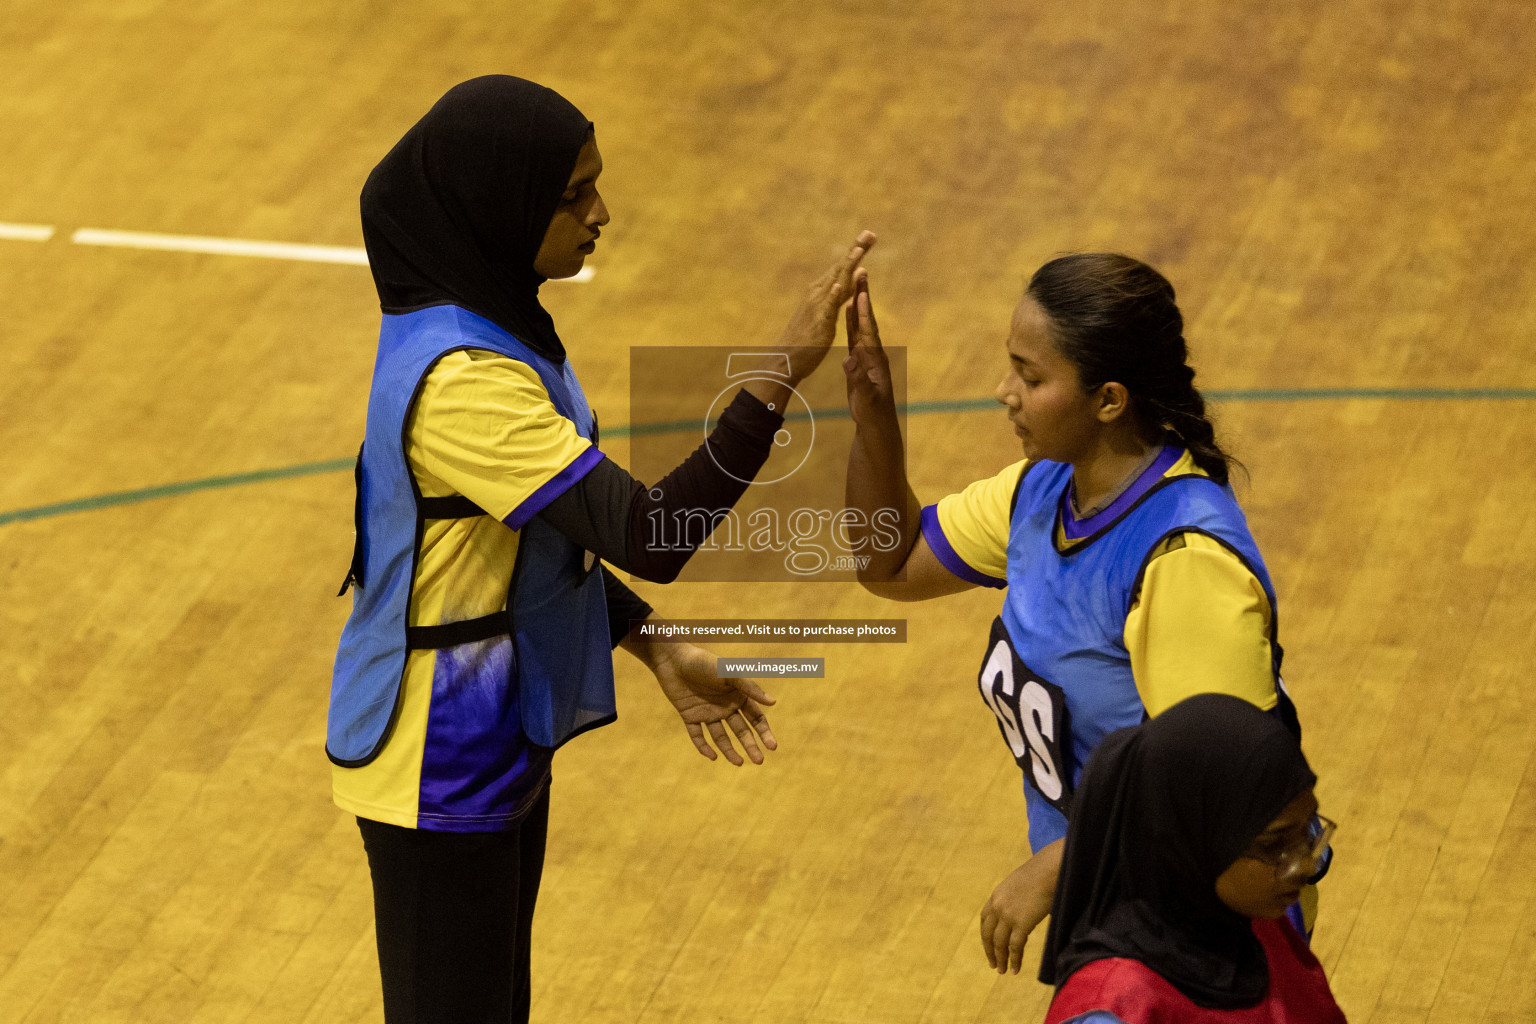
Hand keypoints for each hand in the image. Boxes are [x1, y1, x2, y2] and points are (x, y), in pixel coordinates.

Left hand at [648, 643, 777, 764]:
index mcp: (737, 695)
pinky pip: (697, 735)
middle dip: (751, 746)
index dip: (765, 732)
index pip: (756, 718)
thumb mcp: (728, 673)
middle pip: (741, 731)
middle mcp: (725, 706)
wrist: (673, 658)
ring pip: (721, 737)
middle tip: (759, 761)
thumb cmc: (704, 662)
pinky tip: (712, 757)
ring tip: (738, 763)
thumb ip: (749, 687)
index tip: (772, 747)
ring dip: (730, 750)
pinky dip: (703, 747)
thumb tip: (773, 702)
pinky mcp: (690, 716)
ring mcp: (707, 713)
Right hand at [764, 230, 876, 384]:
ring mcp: (817, 307)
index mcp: (821, 292)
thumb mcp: (825, 312)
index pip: (842, 268)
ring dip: (847, 266)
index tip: (869, 236)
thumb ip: (838, 295)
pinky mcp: (819, 322)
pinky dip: (832, 295)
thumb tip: (851, 277)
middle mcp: (818, 294)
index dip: (856, 252)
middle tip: (871, 233)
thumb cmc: (804, 339)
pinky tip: (838, 284)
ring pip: (835, 282)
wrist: (785, 359)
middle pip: (841, 268)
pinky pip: (827, 307)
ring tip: (859, 250)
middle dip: (856, 250)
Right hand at [841, 270, 894, 426]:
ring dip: (858, 304)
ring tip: (855, 283)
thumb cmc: (872, 413)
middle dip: (864, 298)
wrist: (876, 425)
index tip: (860, 292)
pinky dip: (851, 320)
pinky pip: (854, 335)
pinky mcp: (859, 360)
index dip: (864, 312)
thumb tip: (849, 361)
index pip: (869, 331)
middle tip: (861, 274)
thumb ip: (857, 379)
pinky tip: (847, 309)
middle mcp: (873, 353)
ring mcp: (866, 355)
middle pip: (867, 320)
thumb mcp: (865, 398)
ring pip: (861, 324)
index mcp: (875, 360)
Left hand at [979, 839, 1064, 974]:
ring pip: (999, 944)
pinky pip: (1015, 947)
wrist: (1049, 870)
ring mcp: (1008, 916)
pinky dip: (1014, 960)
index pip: (985, 919)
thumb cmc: (1041, 874)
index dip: (986, 934)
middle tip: (993, 963)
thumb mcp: (1020, 886)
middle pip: (987, 934)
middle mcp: (998, 906)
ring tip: (1002, 971)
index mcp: (996, 896)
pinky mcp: (1021, 924)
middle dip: (989, 950)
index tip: (989, 945)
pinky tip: (1015, 969)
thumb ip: (1016, 900)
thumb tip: (1023, 912)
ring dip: (1000, 959)